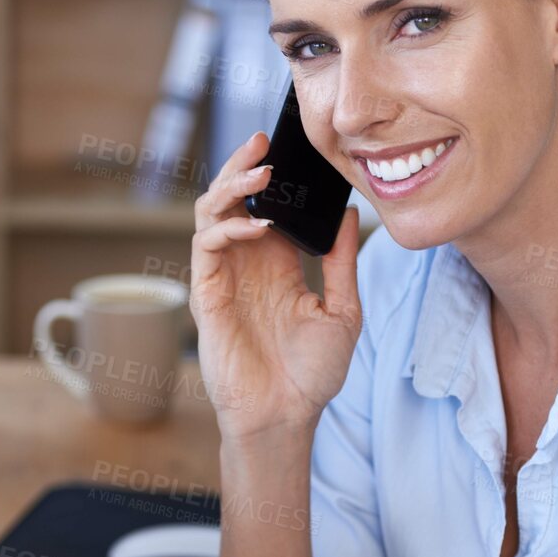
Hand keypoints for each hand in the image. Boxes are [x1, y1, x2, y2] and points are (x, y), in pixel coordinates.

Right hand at [189, 129, 362, 441]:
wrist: (286, 417)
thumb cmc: (312, 374)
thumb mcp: (342, 309)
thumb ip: (342, 261)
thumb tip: (352, 214)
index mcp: (279, 265)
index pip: (271, 207)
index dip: (278, 178)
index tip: (295, 150)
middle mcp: (248, 265)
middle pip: (236, 200)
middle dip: (244, 166)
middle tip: (262, 140)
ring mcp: (225, 277)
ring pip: (212, 214)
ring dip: (231, 188)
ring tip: (259, 174)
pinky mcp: (207, 294)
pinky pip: (206, 247)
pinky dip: (225, 228)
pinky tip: (253, 227)